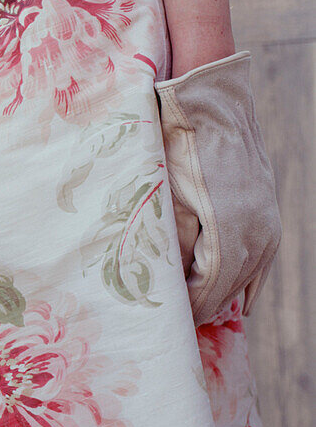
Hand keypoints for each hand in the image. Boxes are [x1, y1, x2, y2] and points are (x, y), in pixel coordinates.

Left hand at [155, 50, 280, 325]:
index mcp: (230, 236)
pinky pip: (257, 261)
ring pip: (243, 279)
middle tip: (167, 327)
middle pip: (226, 292)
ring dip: (216, 296)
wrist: (208, 99)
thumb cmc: (174, 146)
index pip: (206, 295)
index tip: (159, 327)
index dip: (182, 314)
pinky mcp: (265, 211)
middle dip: (197, 310)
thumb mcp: (162, 199)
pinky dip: (239, 281)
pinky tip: (231, 300)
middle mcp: (257, 235)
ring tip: (188, 314)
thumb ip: (167, 247)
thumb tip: (165, 285)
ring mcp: (266, 222)